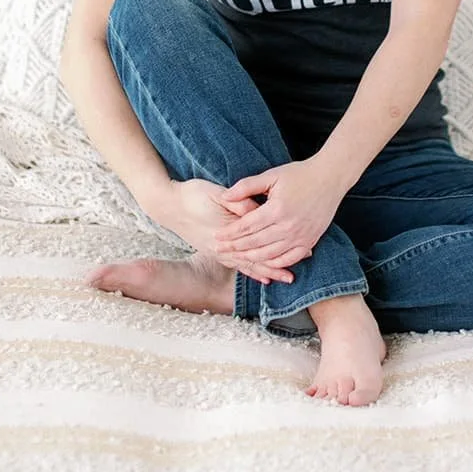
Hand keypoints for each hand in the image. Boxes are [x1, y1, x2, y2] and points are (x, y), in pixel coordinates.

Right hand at [151, 177, 297, 286]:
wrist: (170, 206)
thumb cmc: (194, 195)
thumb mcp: (216, 193)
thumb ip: (237, 201)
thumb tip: (256, 209)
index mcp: (226, 229)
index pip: (258, 239)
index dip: (279, 241)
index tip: (300, 240)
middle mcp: (223, 246)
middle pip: (256, 258)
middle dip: (279, 261)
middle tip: (302, 262)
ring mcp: (218, 252)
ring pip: (248, 265)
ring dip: (268, 270)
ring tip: (288, 277)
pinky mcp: (216, 251)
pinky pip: (238, 266)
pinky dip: (252, 272)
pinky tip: (264, 277)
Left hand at [214, 157, 343, 271]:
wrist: (330, 177)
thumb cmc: (300, 174)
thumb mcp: (271, 175)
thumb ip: (247, 186)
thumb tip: (225, 197)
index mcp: (276, 209)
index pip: (246, 226)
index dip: (230, 233)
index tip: (216, 236)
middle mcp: (288, 226)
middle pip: (255, 243)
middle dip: (234, 248)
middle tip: (218, 250)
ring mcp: (300, 236)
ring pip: (270, 254)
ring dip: (251, 259)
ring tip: (236, 258)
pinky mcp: (310, 241)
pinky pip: (289, 259)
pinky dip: (275, 263)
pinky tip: (264, 264)